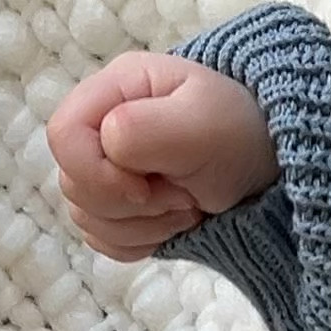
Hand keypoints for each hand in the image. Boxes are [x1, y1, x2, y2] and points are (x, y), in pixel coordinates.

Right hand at [46, 51, 278, 260]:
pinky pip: (102, 237)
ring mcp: (106, 166)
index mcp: (115, 90)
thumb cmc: (240, 133)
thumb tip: (107, 145)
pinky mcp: (117, 203)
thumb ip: (146, 129)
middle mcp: (101, 125)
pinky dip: (138, 241)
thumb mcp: (203, 123)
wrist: (268, 164)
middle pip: (72, 183)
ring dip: (139, 226)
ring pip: (85, 215)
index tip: (146, 186)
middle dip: (129, 204)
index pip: (63, 135)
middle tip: (182, 195)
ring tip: (186, 206)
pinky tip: (173, 223)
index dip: (96, 172)